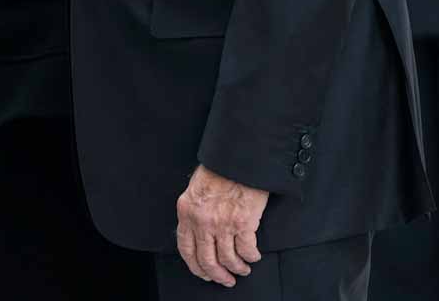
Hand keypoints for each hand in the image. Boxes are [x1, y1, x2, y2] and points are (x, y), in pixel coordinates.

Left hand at [175, 164, 267, 286]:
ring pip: (228, 259)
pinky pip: (247, 250)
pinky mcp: (243, 223)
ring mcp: (222, 224)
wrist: (237, 158)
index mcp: (187, 212)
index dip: (195, 266)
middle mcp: (202, 221)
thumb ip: (195, 210)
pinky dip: (251, 257)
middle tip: (225, 280)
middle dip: (217, 275)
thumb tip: (199, 230)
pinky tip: (253, 256)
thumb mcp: (196, 188)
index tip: (203, 273)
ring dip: (237, 268)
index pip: (186, 248)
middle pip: (207, 260)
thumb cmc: (219, 168)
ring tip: (242, 269)